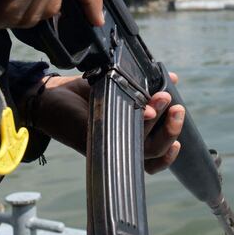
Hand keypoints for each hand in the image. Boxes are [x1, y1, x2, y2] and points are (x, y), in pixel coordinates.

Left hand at [26, 73, 182, 173]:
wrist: (51, 94)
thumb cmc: (84, 94)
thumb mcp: (120, 86)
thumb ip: (145, 85)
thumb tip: (172, 78)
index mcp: (127, 139)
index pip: (153, 156)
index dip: (170, 152)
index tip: (182, 136)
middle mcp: (118, 147)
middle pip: (153, 154)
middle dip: (170, 132)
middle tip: (178, 109)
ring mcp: (107, 145)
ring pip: (142, 147)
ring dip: (158, 123)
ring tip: (164, 98)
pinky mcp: (93, 139)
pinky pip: (121, 137)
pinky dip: (137, 123)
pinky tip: (146, 110)